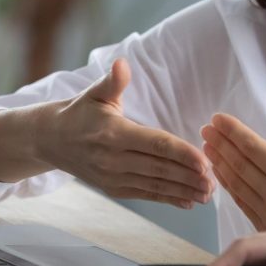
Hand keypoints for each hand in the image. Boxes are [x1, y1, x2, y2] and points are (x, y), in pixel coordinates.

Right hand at [38, 59, 213, 207]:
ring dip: (183, 191)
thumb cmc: (80, 112)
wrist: (50, 140)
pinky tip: (189, 201)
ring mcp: (113, 177)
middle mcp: (113, 159)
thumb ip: (113, 81)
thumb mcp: (95, 93)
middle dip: (189, 176)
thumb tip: (122, 63)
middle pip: (159, 168)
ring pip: (155, 185)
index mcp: (114, 133)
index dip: (181, 153)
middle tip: (215, 180)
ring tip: (208, 193)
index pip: (155, 143)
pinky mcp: (114, 188)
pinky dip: (168, 199)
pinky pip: (146, 194)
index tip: (204, 160)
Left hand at [201, 114, 265, 265]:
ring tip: (208, 148)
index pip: (255, 150)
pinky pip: (242, 205)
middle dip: (221, 144)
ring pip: (237, 184)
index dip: (234, 132)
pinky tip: (223, 178)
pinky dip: (229, 187)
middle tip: (207, 128)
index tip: (219, 119)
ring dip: (220, 163)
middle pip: (240, 165)